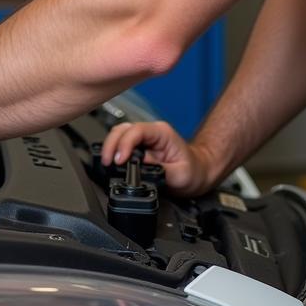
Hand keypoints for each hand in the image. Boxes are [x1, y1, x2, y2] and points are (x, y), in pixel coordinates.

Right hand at [101, 120, 216, 196]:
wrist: (197, 173)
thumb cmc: (192, 171)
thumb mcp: (180, 175)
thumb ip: (159, 171)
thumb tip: (139, 170)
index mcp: (161, 133)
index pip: (136, 131)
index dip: (124, 144)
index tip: (119, 160)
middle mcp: (150, 132)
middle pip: (123, 129)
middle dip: (111, 145)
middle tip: (108, 163)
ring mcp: (143, 138)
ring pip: (118, 134)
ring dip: (110, 147)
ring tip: (107, 163)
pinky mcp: (138, 147)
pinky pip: (120, 143)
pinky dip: (113, 151)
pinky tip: (112, 162)